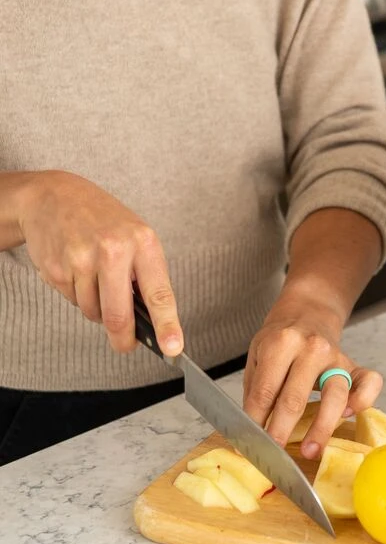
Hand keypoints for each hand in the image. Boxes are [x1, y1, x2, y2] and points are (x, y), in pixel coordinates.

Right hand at [17, 170, 182, 355]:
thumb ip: (144, 275)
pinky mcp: (56, 268)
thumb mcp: (135, 236)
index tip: (173, 348)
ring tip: (95, 278)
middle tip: (125, 345)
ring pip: (93, 312)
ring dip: (96, 308)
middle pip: (118, 315)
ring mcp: (81, 259)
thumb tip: (151, 323)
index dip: (167, 325)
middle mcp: (113, 250)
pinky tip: (76, 269)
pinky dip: (76, 295)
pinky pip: (72, 301)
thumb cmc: (103, 220)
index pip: (159, 293)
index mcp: (143, 242)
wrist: (55, 196)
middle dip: (123, 338)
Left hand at [243, 298, 382, 459]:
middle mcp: (311, 347)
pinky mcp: (353, 364)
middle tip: (273, 455)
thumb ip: (257, 390)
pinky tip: (350, 415)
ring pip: (334, 395)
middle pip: (295, 397)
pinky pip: (369, 382)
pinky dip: (363, 400)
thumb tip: (252, 431)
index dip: (255, 422)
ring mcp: (336, 356)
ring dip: (321, 428)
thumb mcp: (258, 356)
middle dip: (281, 431)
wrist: (307, 311)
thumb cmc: (279, 340)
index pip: (265, 391)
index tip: (249, 445)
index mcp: (281, 343)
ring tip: (311, 450)